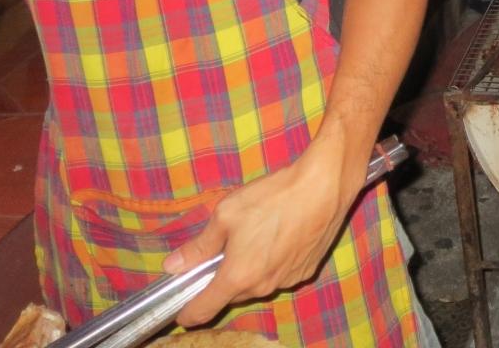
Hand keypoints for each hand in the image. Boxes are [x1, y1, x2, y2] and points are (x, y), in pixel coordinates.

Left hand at [163, 137, 360, 327]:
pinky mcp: (307, 271)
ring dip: (251, 271)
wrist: (325, 186)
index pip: (204, 310)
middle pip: (233, 295)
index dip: (188, 312)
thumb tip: (173, 265)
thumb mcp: (226, 214)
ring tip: (258, 236)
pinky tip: (280, 236)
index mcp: (238, 276)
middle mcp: (263, 286)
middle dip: (224, 279)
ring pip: (258, 285)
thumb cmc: (273, 197)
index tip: (181, 310)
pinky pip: (280, 275)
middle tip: (224, 250)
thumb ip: (199, 246)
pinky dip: (274, 264)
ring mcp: (288, 281)